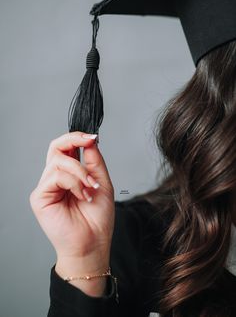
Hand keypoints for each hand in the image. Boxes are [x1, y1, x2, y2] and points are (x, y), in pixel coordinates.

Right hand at [29, 131, 114, 262]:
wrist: (93, 244)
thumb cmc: (97, 218)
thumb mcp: (102, 183)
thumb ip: (94, 161)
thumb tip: (90, 139)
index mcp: (69, 174)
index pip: (66, 148)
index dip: (77, 137)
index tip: (92, 137)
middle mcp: (56, 178)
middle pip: (55, 147)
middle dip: (73, 140)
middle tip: (88, 142)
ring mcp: (47, 187)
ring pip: (58, 161)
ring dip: (80, 171)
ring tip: (91, 188)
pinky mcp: (40, 197)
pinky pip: (55, 176)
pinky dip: (73, 182)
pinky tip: (82, 195)